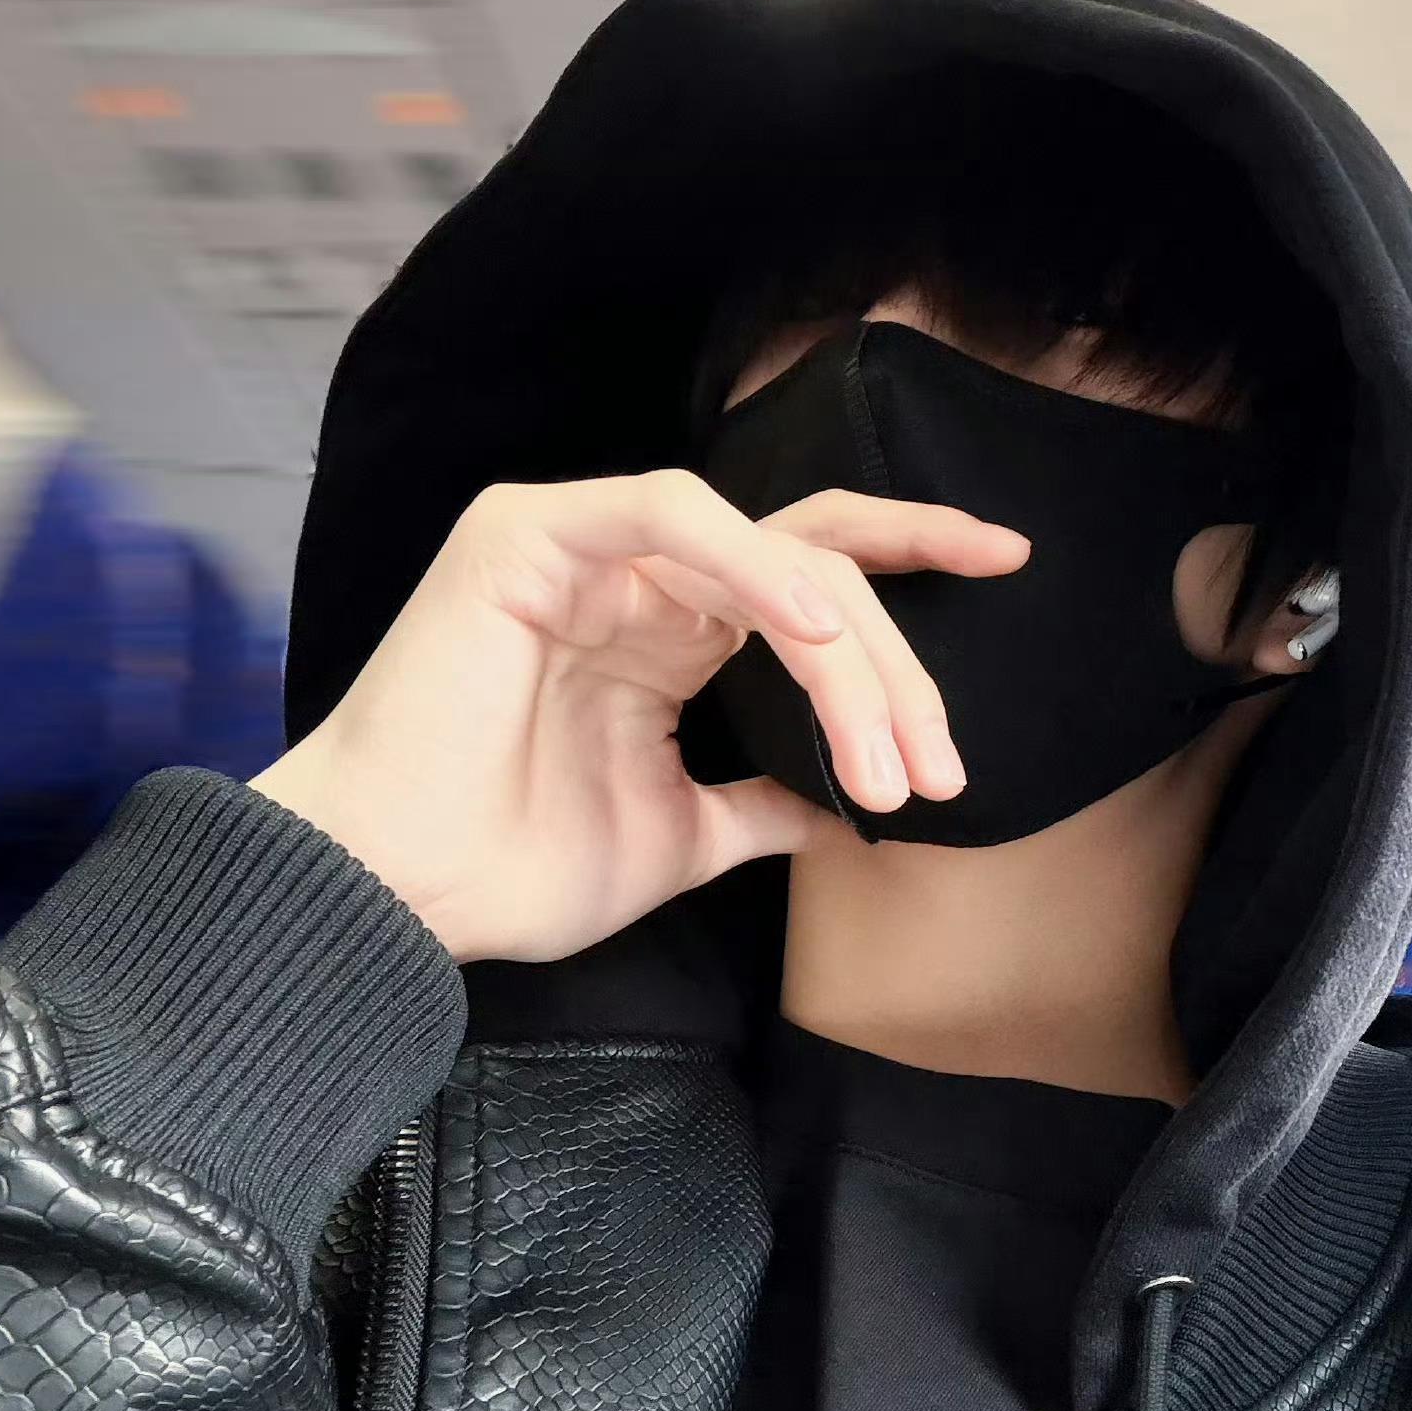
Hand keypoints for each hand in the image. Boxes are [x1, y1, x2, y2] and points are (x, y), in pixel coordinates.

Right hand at [249, 470, 1027, 963]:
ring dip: (846, 652)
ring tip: (888, 750)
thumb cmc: (514, 868)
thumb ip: (763, 806)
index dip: (912, 561)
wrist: (400, 897)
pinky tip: (816, 633)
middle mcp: (637, 575)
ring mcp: (582, 543)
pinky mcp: (529, 532)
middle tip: (941, 759)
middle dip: (900, 661)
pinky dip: (755, 565)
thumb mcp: (681, 839)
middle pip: (815, 564)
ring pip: (766, 550)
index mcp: (669, 631)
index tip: (1010, 568)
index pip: (814, 576)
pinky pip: (671, 513)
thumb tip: (847, 810)